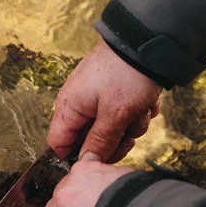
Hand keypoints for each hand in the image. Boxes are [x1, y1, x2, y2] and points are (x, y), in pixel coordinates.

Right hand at [47, 39, 162, 162]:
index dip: (77, 155)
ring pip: (111, 127)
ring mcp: (96, 97)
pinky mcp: (113, 92)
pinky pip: (123, 113)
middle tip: (130, 133)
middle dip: (114, 139)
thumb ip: (101, 142)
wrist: (146, 44)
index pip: (59, 143)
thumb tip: (86, 162)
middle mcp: (78, 103)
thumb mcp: (116, 114)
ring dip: (131, 124)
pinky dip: (136, 110)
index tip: (102, 156)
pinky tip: (146, 100)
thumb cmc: (126, 76)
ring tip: (141, 108)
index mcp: (69, 107)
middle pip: (89, 139)